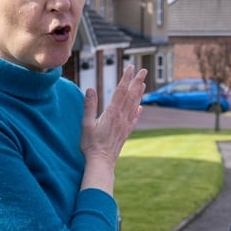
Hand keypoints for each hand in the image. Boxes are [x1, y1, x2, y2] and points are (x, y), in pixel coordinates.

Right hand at [80, 65, 146, 192]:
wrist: (102, 162)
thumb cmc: (91, 144)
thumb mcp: (86, 124)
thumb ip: (89, 106)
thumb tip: (90, 89)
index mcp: (112, 113)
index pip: (121, 91)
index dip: (126, 78)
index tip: (130, 67)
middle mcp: (122, 117)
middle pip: (131, 96)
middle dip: (137, 82)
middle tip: (144, 71)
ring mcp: (125, 125)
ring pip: (134, 105)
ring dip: (139, 94)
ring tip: (143, 84)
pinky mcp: (125, 132)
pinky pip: (134, 119)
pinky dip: (138, 111)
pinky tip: (140, 108)